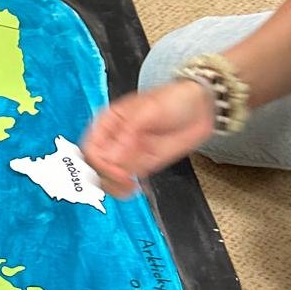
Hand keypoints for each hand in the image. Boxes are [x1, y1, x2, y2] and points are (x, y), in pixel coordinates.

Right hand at [81, 80, 214, 198]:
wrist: (199, 107)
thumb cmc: (173, 99)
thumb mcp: (148, 111)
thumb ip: (129, 133)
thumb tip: (112, 156)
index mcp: (107, 123)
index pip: (91, 149)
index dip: (100, 163)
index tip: (117, 171)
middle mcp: (113, 140)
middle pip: (95, 167)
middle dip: (106, 177)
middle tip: (123, 180)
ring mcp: (126, 155)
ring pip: (107, 179)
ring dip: (115, 186)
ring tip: (129, 186)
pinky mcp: (139, 165)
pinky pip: (124, 183)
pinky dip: (125, 190)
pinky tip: (133, 187)